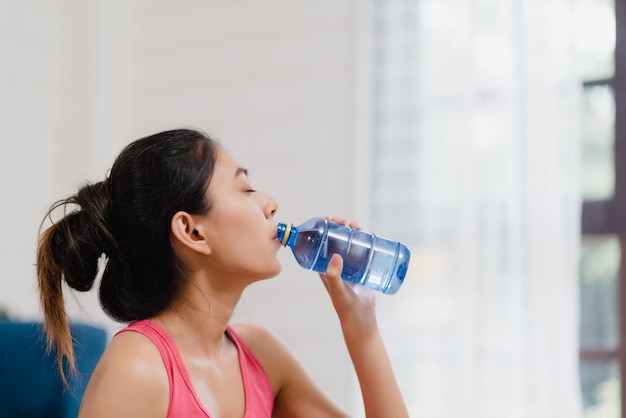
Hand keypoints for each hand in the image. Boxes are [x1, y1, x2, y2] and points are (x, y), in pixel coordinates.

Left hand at [318, 216, 377, 339]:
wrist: (361, 319)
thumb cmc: (345, 306)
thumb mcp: (337, 289)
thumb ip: (334, 276)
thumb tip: (335, 256)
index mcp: (325, 266)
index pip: (321, 242)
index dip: (323, 228)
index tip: (329, 219)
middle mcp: (336, 263)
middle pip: (337, 239)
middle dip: (341, 226)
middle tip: (347, 223)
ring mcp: (351, 265)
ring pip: (352, 243)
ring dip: (355, 231)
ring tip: (360, 227)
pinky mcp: (363, 269)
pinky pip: (366, 251)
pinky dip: (370, 241)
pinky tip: (374, 235)